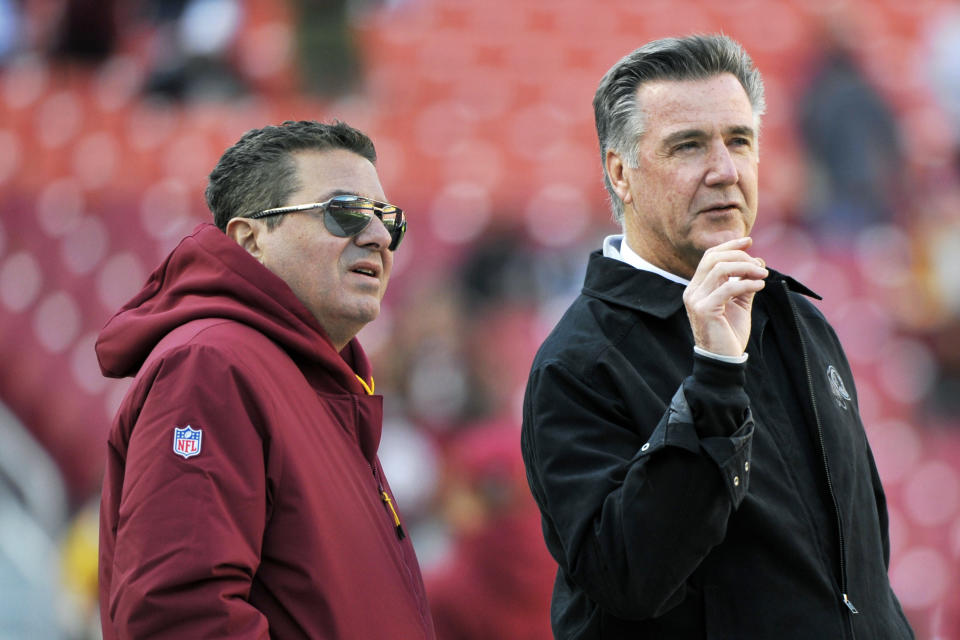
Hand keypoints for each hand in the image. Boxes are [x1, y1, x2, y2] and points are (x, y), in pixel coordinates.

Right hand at [682, 237, 767, 356]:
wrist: (724, 361)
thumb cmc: (730, 334)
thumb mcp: (740, 304)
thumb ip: (744, 283)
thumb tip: (758, 262)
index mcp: (698, 288)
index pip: (710, 257)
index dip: (729, 245)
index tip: (749, 240)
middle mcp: (692, 291)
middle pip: (714, 258)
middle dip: (740, 256)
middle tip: (761, 265)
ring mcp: (696, 300)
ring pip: (720, 269)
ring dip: (745, 268)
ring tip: (763, 275)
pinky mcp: (704, 310)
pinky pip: (728, 288)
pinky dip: (747, 283)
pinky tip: (760, 285)